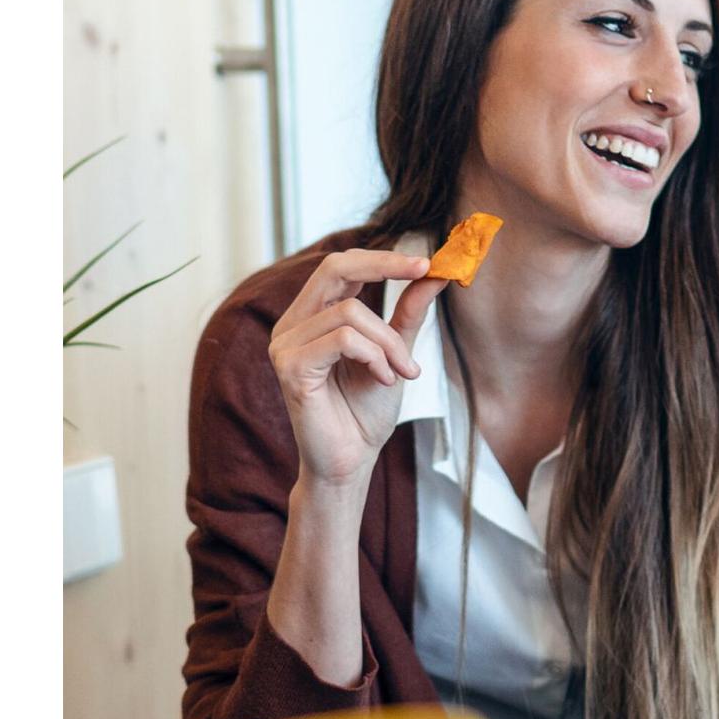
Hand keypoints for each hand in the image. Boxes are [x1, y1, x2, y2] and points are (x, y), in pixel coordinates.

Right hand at [267, 249, 443, 488]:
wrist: (351, 461)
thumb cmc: (365, 412)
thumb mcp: (395, 352)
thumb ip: (408, 312)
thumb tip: (433, 273)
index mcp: (311, 316)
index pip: (340, 266)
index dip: (382, 257)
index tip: (426, 261)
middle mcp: (291, 324)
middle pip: (334, 268)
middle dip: (386, 266)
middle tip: (425, 272)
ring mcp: (285, 344)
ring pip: (350, 312)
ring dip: (390, 343)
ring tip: (402, 372)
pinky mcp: (290, 367)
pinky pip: (344, 340)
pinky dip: (375, 357)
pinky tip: (384, 380)